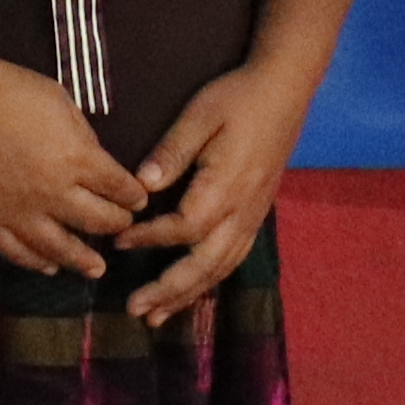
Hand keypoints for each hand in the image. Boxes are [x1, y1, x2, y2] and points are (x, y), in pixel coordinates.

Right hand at [0, 55, 148, 278]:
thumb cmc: (6, 90)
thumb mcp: (60, 102)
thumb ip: (82, 137)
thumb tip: (94, 160)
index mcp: (76, 159)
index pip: (118, 187)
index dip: (133, 195)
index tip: (138, 199)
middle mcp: (52, 193)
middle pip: (97, 221)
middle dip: (116, 224)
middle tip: (121, 224)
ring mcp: (18, 213)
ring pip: (60, 249)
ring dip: (83, 260)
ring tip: (97, 268)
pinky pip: (16, 252)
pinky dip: (35, 262)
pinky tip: (48, 266)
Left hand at [120, 64, 312, 324]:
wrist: (285, 90)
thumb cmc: (239, 98)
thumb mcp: (201, 115)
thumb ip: (172, 151)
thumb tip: (142, 184)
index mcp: (225, 187)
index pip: (183, 227)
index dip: (150, 237)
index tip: (119, 239)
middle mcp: (242, 211)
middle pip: (205, 265)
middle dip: (169, 290)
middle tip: (135, 309)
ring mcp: (253, 215)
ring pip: (221, 268)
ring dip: (189, 294)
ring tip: (158, 314)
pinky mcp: (257, 213)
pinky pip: (234, 258)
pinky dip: (210, 280)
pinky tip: (192, 290)